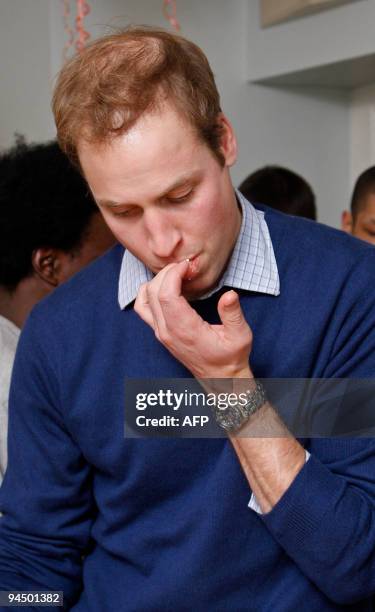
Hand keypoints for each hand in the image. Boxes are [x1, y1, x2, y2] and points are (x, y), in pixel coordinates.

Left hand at [134, 260, 252, 378]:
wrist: (220, 379)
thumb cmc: (230, 357)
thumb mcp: (240, 335)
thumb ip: (233, 314)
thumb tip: (230, 294)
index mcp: (185, 330)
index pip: (166, 294)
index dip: (174, 274)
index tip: (188, 265)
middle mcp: (167, 331)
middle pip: (153, 292)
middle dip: (167, 273)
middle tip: (185, 266)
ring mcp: (160, 332)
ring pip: (145, 298)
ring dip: (157, 281)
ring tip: (176, 274)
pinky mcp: (159, 332)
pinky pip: (143, 308)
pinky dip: (149, 292)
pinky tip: (166, 287)